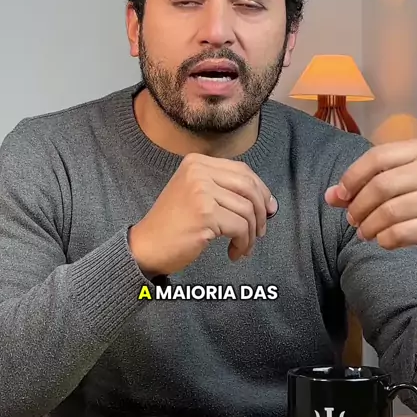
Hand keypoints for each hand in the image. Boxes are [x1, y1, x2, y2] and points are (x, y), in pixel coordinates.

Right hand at [129, 153, 276, 276]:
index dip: (261, 190)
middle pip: (249, 187)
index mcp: (197, 162)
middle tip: (260, 231)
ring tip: (243, 247)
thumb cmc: (174, 224)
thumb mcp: (196, 194)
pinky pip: (240, 228)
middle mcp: (198, 172)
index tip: (268, 208)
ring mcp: (201, 191)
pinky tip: (234, 253)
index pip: (242, 170)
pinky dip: (243, 244)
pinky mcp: (205, 214)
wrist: (146, 246)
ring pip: (247, 210)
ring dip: (251, 233)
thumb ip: (226, 190)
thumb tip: (270, 202)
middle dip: (261, 211)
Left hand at [325, 139, 416, 256]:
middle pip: (382, 185)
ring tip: (363, 232)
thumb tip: (330, 196)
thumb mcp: (396, 178)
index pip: (377, 157)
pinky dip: (385, 239)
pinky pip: (403, 233)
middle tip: (352, 218)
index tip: (341, 194)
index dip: (352, 176)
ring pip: (391, 211)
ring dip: (369, 225)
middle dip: (359, 205)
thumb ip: (364, 184)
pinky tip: (381, 239)